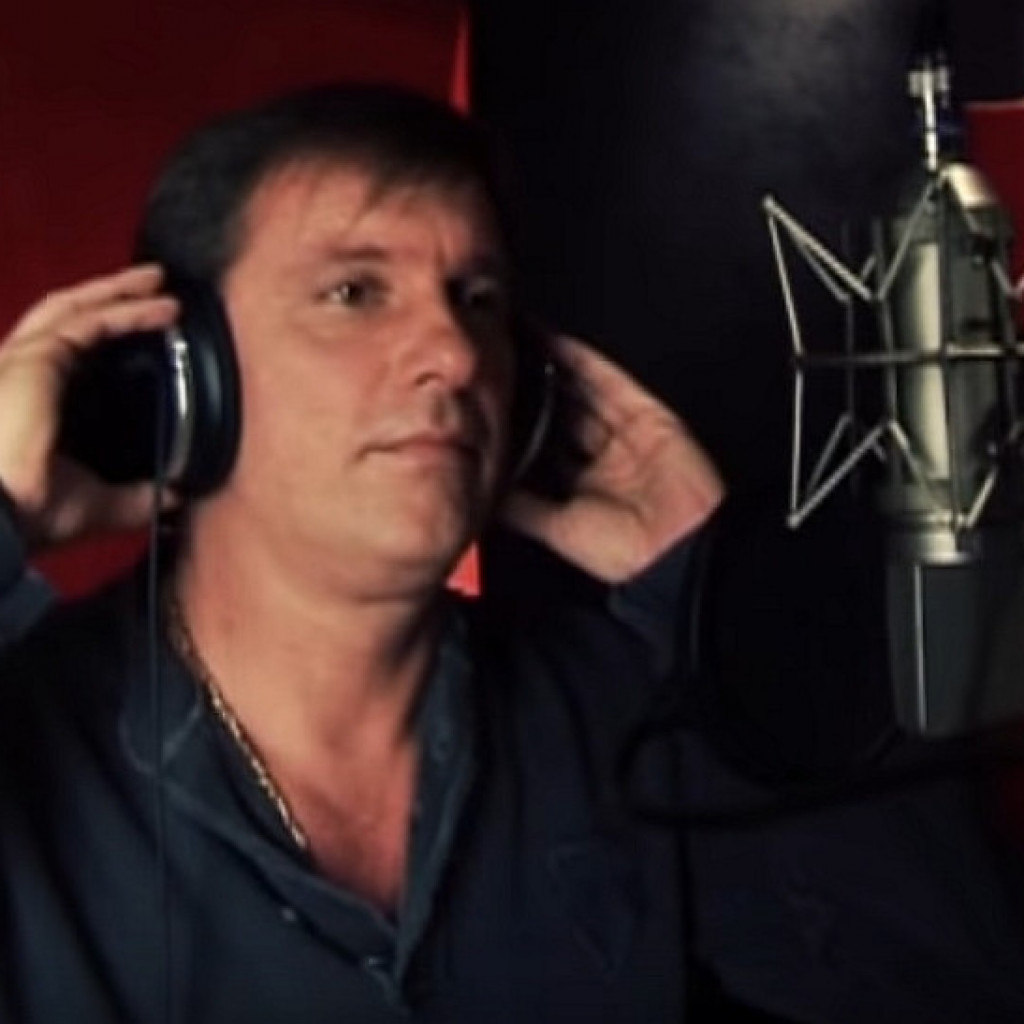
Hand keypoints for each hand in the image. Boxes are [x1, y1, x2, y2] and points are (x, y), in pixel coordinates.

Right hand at [0, 265, 179, 548]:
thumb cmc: (32, 512)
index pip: (64, 351)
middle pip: (66, 316)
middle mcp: (18, 371)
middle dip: (109, 294)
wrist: (1, 516)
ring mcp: (23, 359)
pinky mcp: (38, 358)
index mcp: (26, 400)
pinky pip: (92, 322)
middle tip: (153, 284)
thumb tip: (174, 496)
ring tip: (159, 283)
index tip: (141, 327)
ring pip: (76, 308)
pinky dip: (129, 310)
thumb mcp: (98, 503)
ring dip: (120, 291)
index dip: (99, 331)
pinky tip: (162, 309)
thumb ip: (135, 497)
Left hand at [500, 335, 723, 582]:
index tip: (488, 400)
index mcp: (577, 488)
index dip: (517, 422)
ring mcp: (622, 435)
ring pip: (581, 391)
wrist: (674, 547)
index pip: (541, 444)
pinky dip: (582, 360)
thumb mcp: (554, 529)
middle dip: (531, 390)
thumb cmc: (622, 552)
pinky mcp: (646, 415)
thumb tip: (485, 487)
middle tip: (497, 361)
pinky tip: (555, 343)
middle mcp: (599, 459)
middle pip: (559, 412)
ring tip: (518, 343)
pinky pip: (609, 380)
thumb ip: (521, 505)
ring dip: (551, 368)